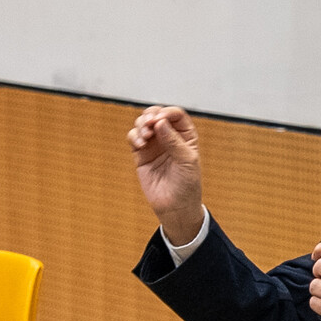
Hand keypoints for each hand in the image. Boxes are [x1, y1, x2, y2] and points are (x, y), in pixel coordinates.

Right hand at [127, 105, 204, 244]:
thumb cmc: (187, 185)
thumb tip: (160, 122)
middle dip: (151, 115)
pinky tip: (140, 144)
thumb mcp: (187, 161)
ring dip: (141, 125)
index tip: (161, 119)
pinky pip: (134, 138)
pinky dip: (134, 136)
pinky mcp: (141, 155)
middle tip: (149, 123)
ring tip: (145, 136)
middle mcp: (169, 137)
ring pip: (143, 124)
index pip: (176, 115)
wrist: (175, 207)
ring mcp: (154, 145)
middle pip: (157, 115)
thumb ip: (174, 141)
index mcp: (185, 136)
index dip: (167, 112)